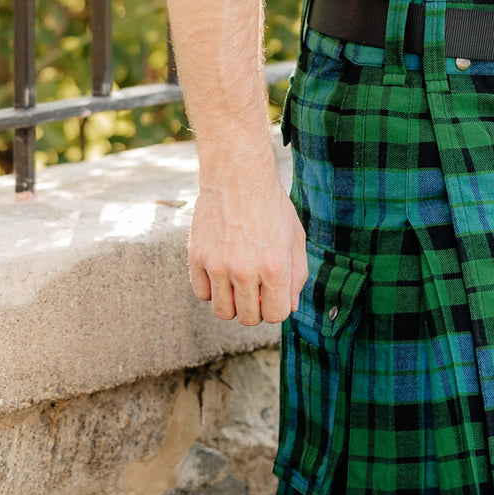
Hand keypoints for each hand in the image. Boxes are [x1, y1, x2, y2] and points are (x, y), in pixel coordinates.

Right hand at [188, 173, 307, 324]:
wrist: (238, 176)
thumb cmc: (271, 205)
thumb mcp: (295, 238)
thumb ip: (297, 275)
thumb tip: (290, 306)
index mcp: (274, 267)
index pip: (276, 314)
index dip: (277, 306)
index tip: (274, 293)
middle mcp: (244, 270)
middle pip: (249, 318)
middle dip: (256, 307)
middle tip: (256, 286)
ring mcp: (217, 265)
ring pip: (223, 312)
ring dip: (233, 302)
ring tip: (238, 281)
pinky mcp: (196, 257)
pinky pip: (202, 294)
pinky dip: (212, 289)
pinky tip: (221, 271)